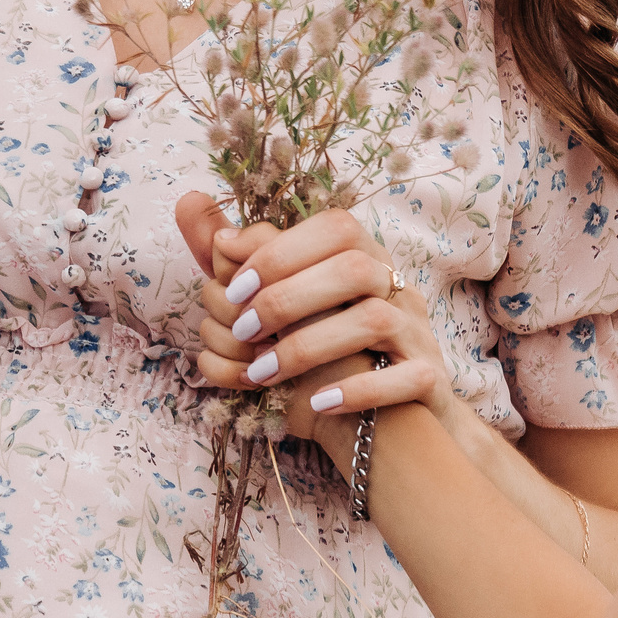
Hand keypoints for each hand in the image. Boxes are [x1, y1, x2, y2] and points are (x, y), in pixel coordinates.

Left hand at [176, 195, 453, 439]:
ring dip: (310, 346)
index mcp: (365, 257)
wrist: (395, 413)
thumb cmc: (333, 347)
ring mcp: (416, 331)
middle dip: (288, 297)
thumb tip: (189, 203)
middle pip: (354, 269)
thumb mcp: (291, 298)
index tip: (233, 287)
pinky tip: (317, 404)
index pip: (336, 228)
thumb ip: (239, 255)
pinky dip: (359, 390)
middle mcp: (396, 286)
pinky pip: (407, 377)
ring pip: (376, 319)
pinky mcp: (428, 378)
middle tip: (243, 329)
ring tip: (263, 372)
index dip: (282, 252)